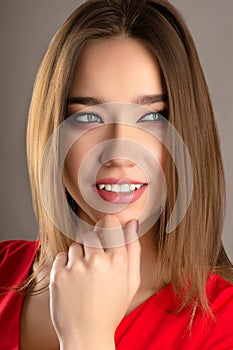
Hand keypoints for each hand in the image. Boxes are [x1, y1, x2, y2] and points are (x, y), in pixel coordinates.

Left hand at [49, 215, 140, 348]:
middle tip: (95, 266)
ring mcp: (77, 267)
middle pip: (91, 234)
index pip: (109, 224)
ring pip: (76, 246)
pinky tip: (72, 282)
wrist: (86, 335)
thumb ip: (133, 249)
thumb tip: (132, 224)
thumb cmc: (111, 308)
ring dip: (78, 257)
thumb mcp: (131, 281)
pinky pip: (61, 256)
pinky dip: (65, 265)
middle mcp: (97, 260)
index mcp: (118, 260)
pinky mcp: (59, 274)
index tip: (104, 233)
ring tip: (83, 278)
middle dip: (92, 246)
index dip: (106, 227)